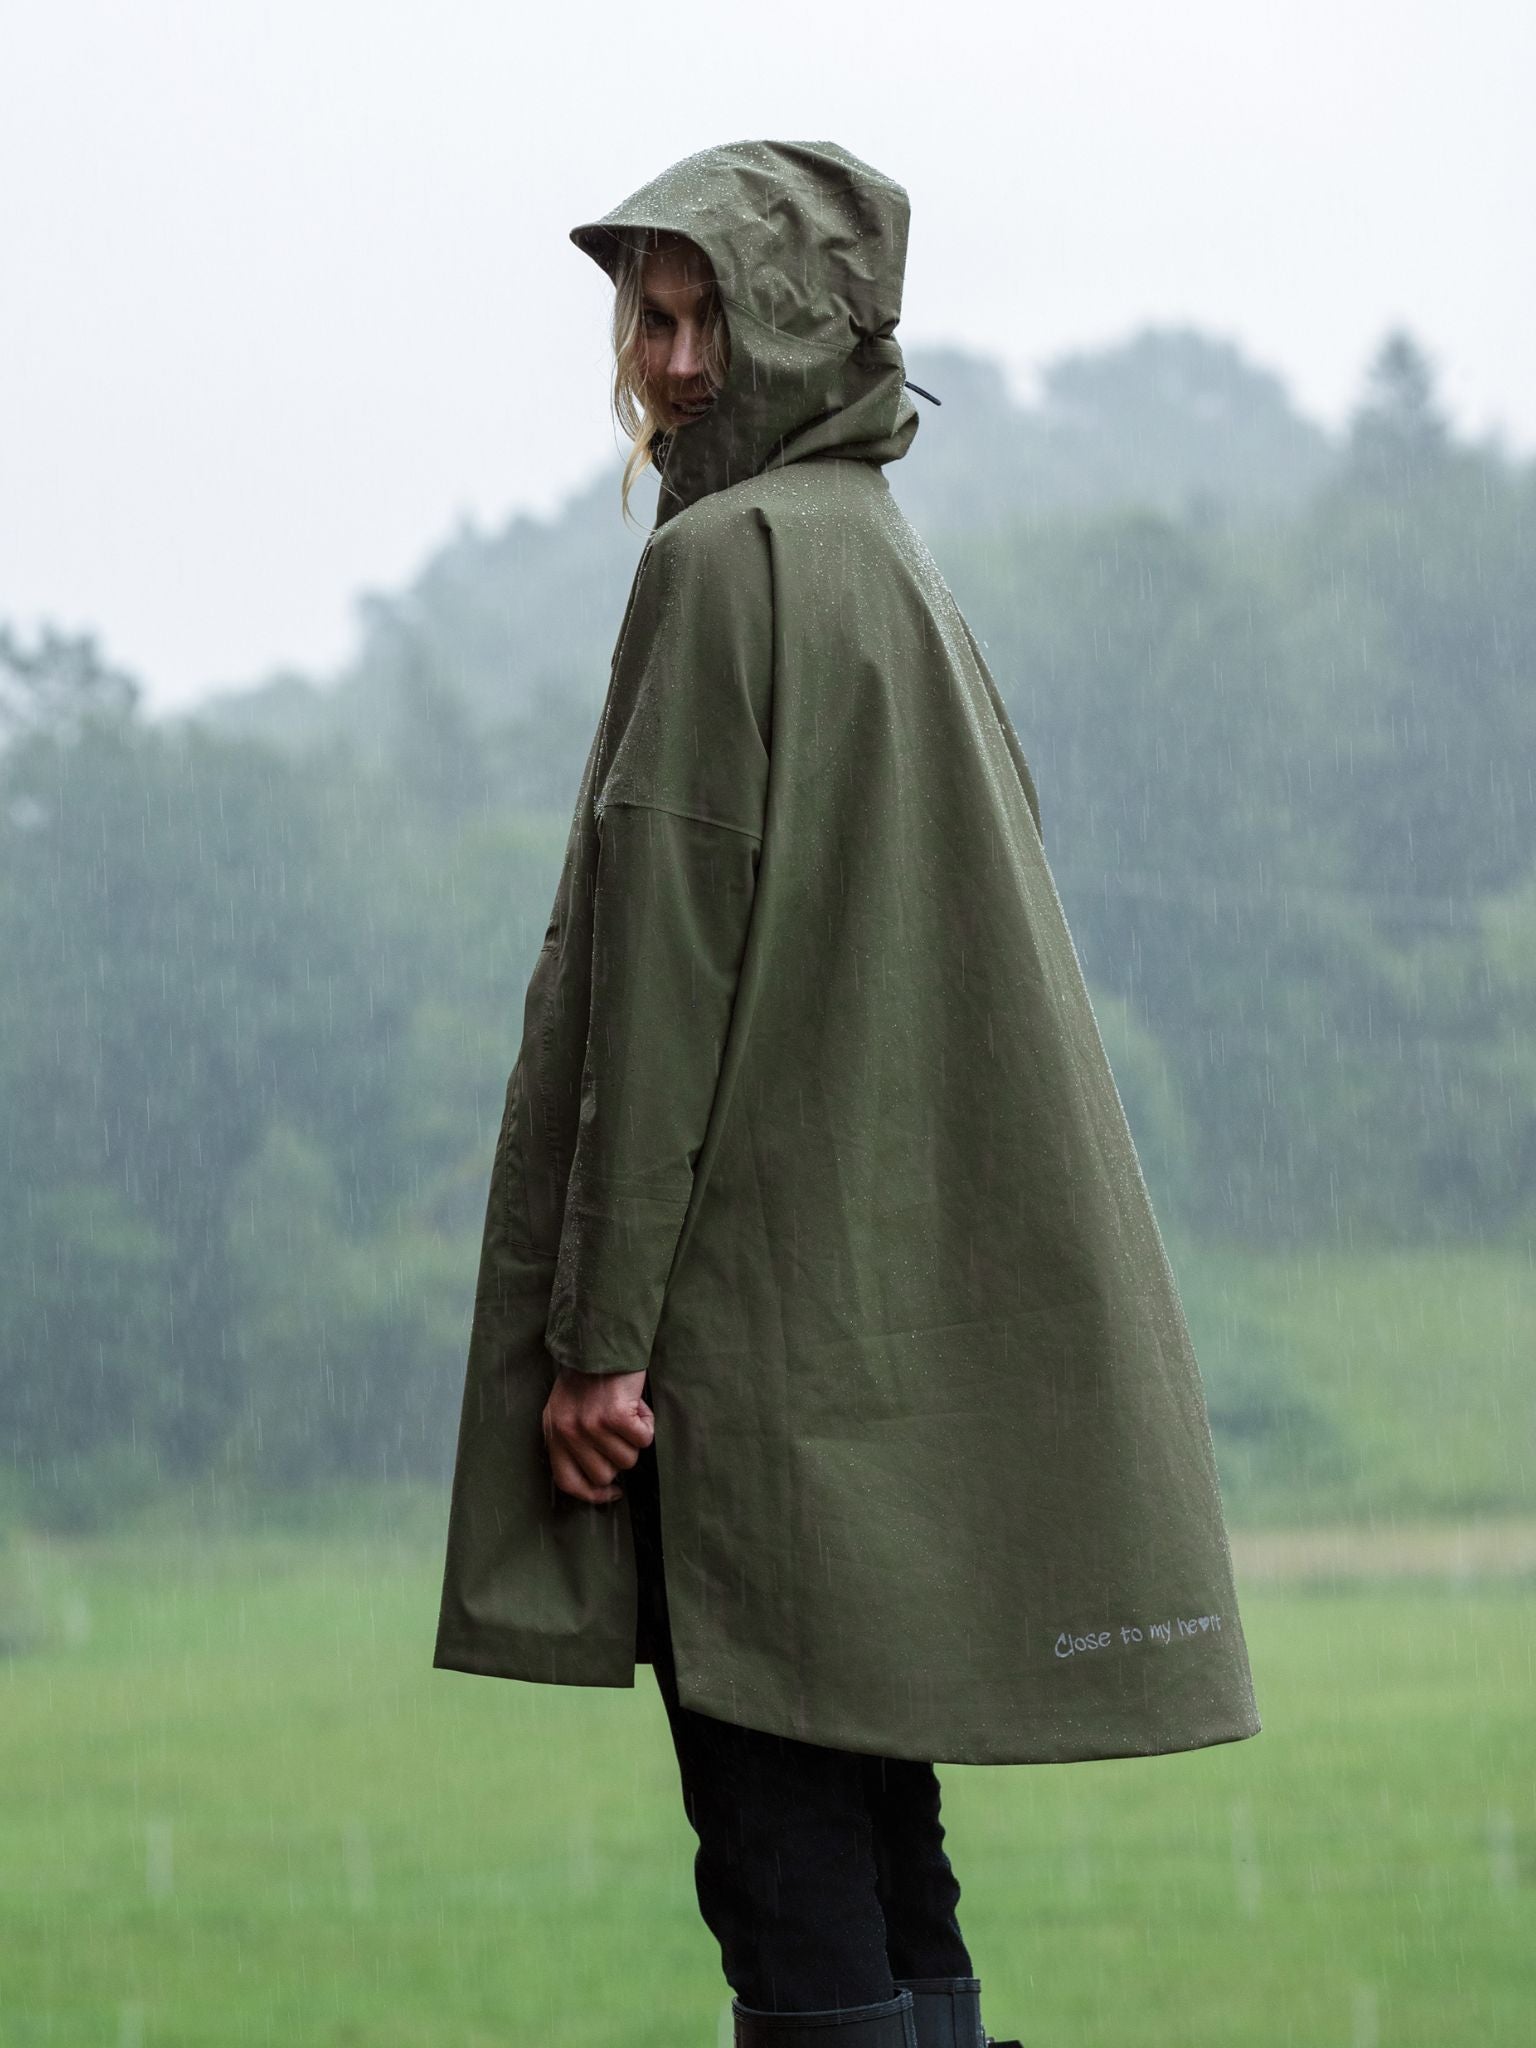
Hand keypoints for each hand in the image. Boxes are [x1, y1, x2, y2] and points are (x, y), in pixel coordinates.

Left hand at [542, 1366, 653, 1503]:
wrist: (601, 1340)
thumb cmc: (589, 1375)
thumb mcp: (567, 1410)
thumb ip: (574, 1442)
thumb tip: (602, 1479)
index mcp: (554, 1432)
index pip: (568, 1482)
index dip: (593, 1494)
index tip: (613, 1492)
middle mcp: (569, 1432)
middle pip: (604, 1475)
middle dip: (619, 1456)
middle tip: (620, 1430)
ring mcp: (591, 1425)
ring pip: (627, 1459)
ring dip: (634, 1439)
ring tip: (627, 1412)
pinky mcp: (615, 1416)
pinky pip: (643, 1440)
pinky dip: (647, 1424)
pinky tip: (636, 1406)